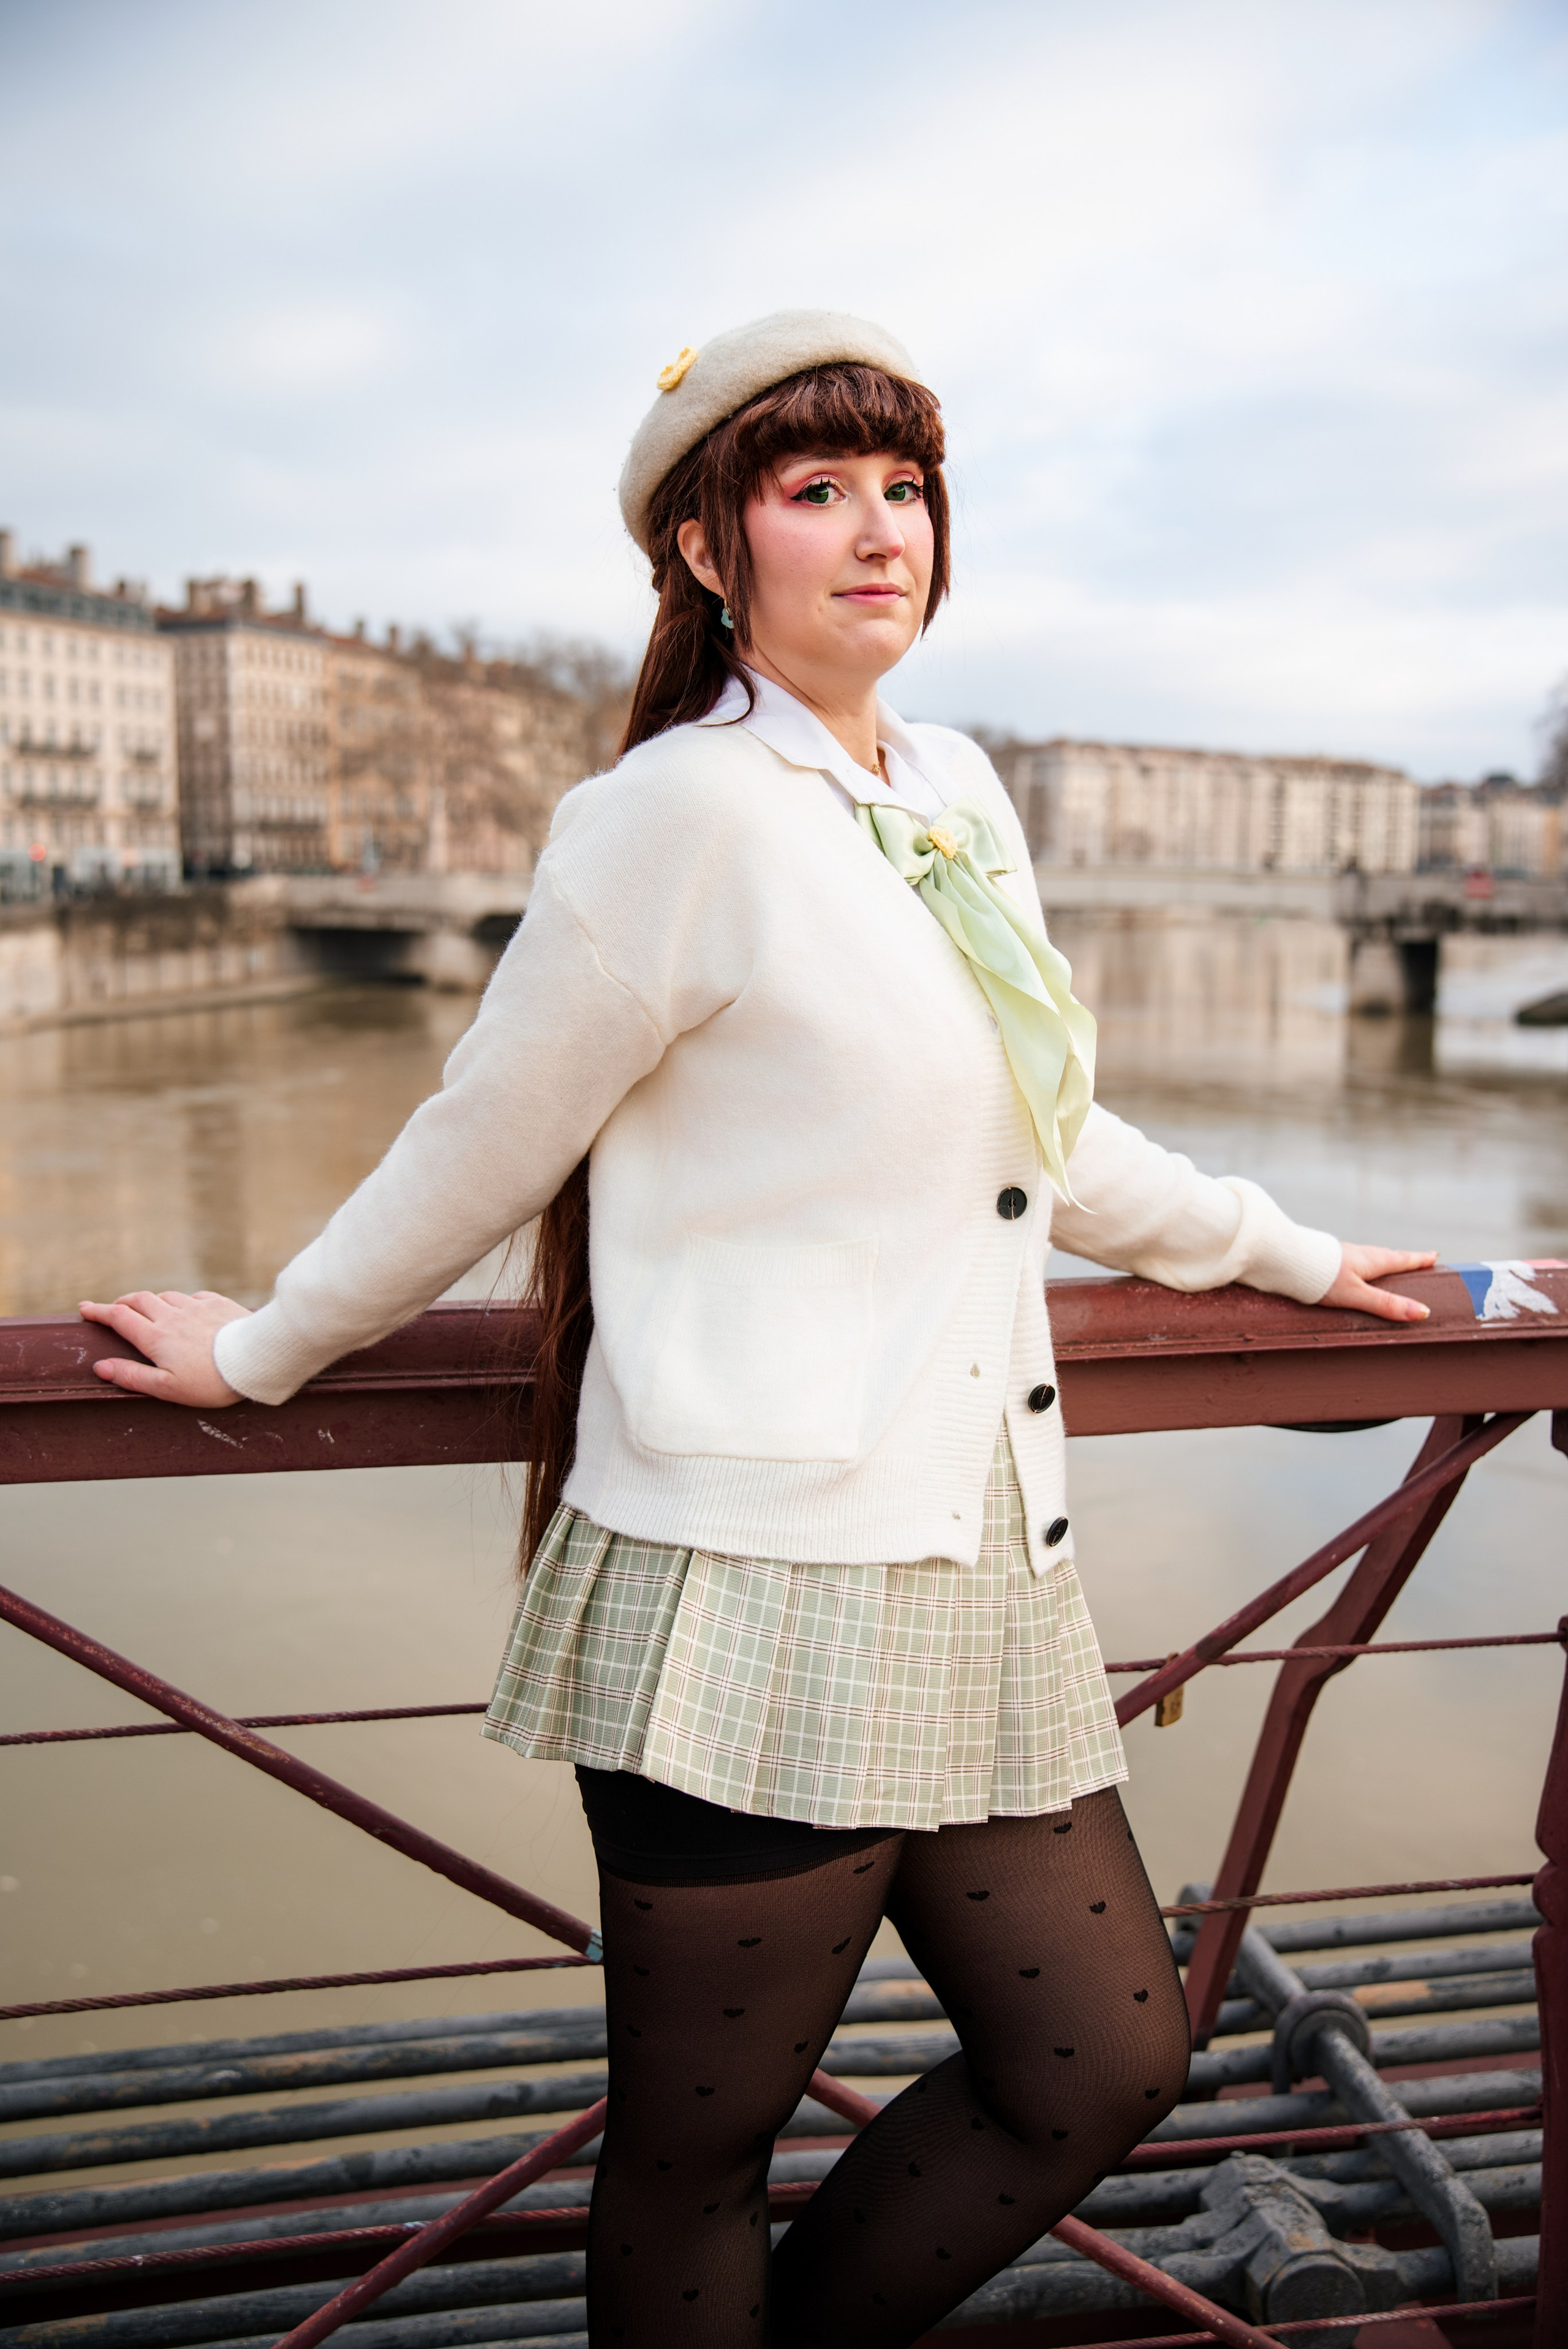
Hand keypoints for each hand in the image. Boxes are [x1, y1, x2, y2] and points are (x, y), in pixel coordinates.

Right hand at [78, 1290, 250, 1405]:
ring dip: (152, 1301)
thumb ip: (132, 1376)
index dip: (99, 1312)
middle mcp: (172, 1316)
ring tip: (148, 1310)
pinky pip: (194, 1296)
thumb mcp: (166, 1388)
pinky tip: (186, 1308)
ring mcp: (196, 1307)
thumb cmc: (210, 1381)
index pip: (119, 1318)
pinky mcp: (218, 1304)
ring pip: (166, 1296)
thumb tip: (101, 1366)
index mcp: (156, 1337)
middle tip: (113, 1309)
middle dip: (122, 1302)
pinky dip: (182, 1301)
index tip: (84, 1309)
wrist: (254, 1360)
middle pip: (139, 1300)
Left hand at [1319, 1245, 1436, 1324]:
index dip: (1419, 1260)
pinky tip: (1351, 1273)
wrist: (1284, 1259)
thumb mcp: (1357, 1295)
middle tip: (1417, 1260)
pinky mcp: (1324, 1261)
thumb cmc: (1320, 1277)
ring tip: (1387, 1267)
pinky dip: (1361, 1266)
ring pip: (1368, 1258)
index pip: (1401, 1259)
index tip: (1435, 1256)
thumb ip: (1386, 1304)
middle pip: (1386, 1256)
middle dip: (1403, 1260)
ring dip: (1381, 1262)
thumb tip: (1421, 1312)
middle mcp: (1358, 1254)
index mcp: (1371, 1260)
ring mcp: (1340, 1255)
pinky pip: (1351, 1263)